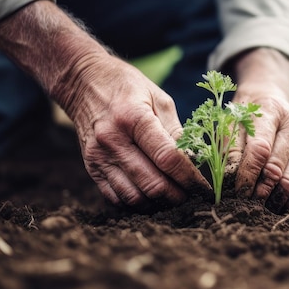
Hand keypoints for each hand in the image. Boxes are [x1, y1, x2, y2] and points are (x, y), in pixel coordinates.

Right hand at [58, 54, 210, 205]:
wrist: (83, 84)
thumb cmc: (128, 88)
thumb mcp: (159, 99)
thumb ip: (176, 131)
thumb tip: (194, 160)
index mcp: (133, 118)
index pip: (167, 158)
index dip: (189, 177)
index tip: (204, 187)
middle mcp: (113, 140)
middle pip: (152, 183)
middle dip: (177, 195)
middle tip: (192, 196)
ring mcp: (99, 157)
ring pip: (134, 197)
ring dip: (158, 204)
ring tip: (174, 198)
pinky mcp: (91, 168)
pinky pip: (116, 198)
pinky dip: (137, 204)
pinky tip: (152, 198)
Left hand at [227, 48, 288, 209]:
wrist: (268, 97)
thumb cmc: (244, 111)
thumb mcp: (231, 120)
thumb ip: (230, 148)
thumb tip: (229, 180)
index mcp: (272, 111)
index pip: (260, 149)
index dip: (247, 174)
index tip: (235, 191)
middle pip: (276, 168)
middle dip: (258, 191)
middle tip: (242, 204)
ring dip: (272, 199)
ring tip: (254, 208)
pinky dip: (286, 201)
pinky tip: (270, 205)